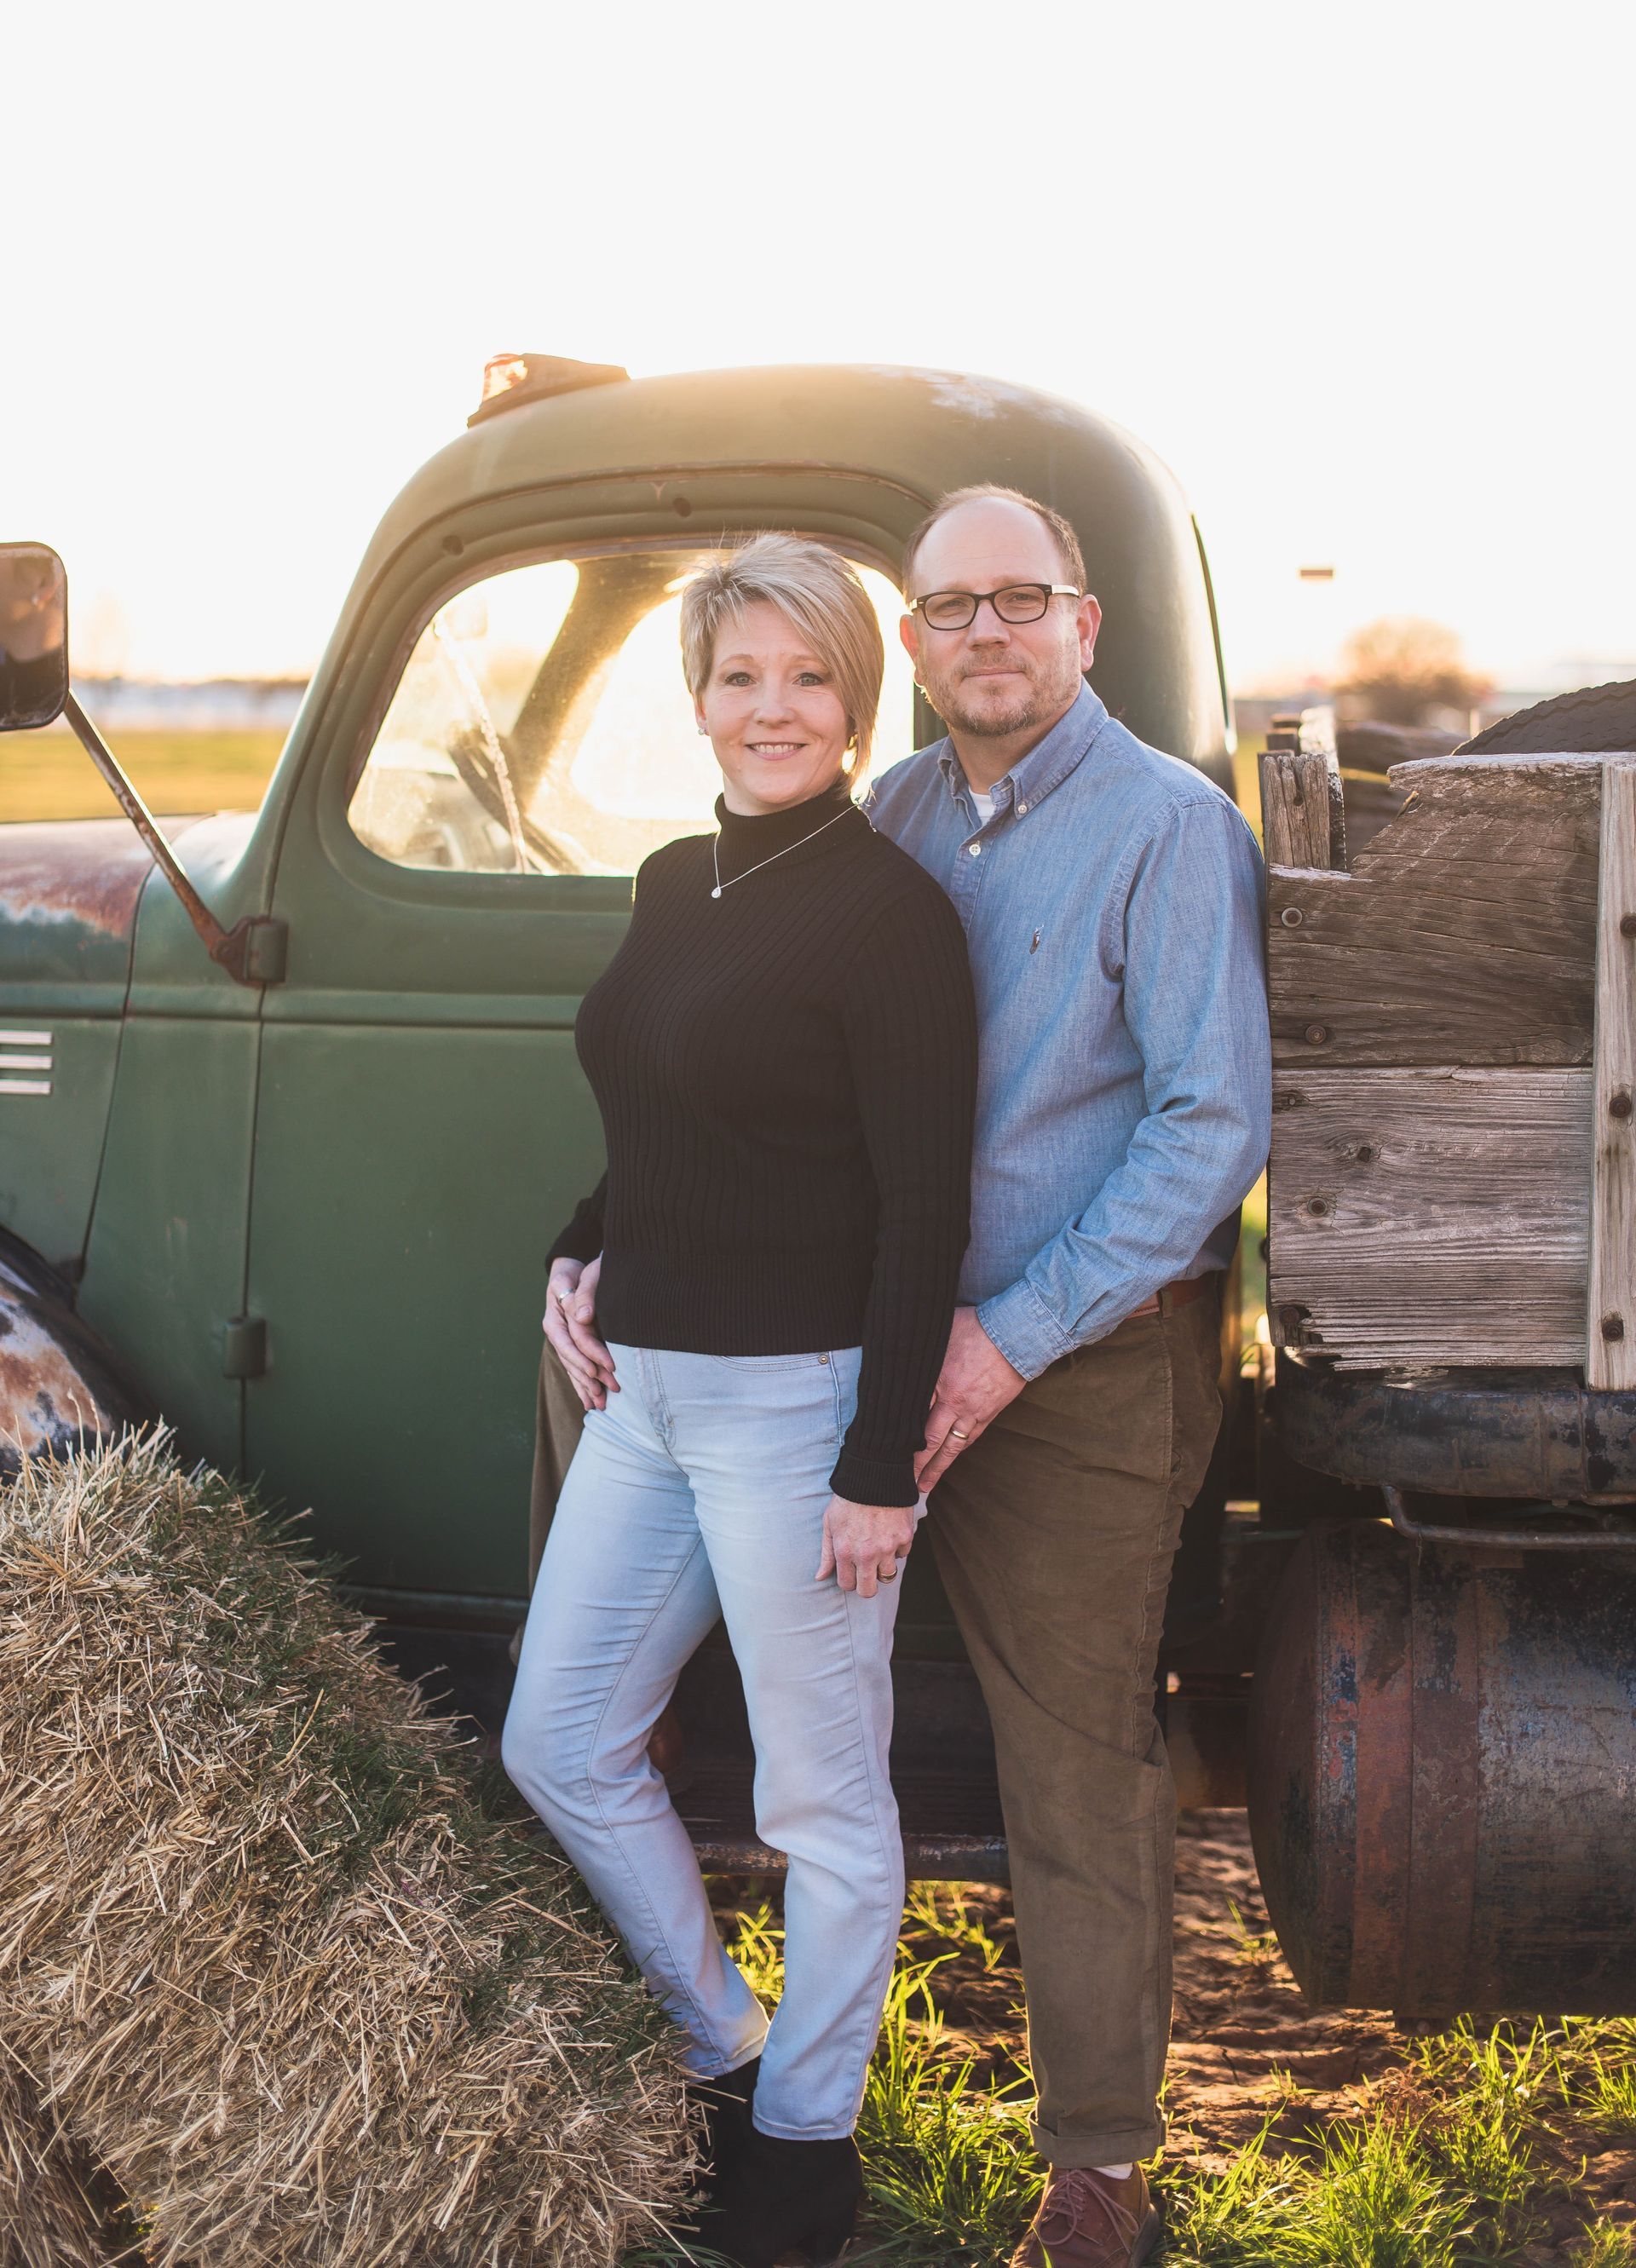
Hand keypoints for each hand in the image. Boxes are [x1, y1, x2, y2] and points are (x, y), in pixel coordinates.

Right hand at [544, 1255, 617, 1410]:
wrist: (568, 1275)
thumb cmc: (573, 1274)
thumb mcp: (571, 1277)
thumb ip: (579, 1294)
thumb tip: (583, 1317)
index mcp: (554, 1319)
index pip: (572, 1341)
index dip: (589, 1355)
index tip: (609, 1366)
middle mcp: (556, 1334)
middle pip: (572, 1360)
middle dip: (591, 1378)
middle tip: (610, 1391)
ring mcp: (562, 1343)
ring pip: (573, 1369)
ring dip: (587, 1387)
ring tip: (601, 1405)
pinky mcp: (570, 1348)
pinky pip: (574, 1370)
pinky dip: (582, 1386)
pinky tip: (590, 1402)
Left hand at [816, 1494, 915, 1597]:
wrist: (873, 1476)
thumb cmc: (847, 1499)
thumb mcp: (829, 1524)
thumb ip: (826, 1554)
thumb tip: (820, 1577)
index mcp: (845, 1552)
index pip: (848, 1585)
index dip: (849, 1581)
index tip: (851, 1572)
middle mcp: (867, 1554)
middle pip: (869, 1591)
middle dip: (866, 1585)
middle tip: (866, 1572)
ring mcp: (888, 1547)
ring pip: (889, 1575)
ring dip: (883, 1566)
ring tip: (878, 1549)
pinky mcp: (905, 1537)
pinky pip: (902, 1554)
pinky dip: (897, 1548)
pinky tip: (888, 1533)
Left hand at [914, 1307, 1026, 1490]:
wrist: (1016, 1333)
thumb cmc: (976, 1327)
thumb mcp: (940, 1332)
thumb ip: (921, 1349)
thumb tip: (900, 1349)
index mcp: (936, 1380)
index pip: (910, 1415)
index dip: (896, 1435)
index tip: (881, 1450)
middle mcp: (952, 1401)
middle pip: (927, 1440)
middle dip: (913, 1464)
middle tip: (899, 1483)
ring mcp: (972, 1410)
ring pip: (950, 1447)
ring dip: (936, 1468)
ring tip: (923, 1485)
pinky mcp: (989, 1413)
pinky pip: (971, 1439)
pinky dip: (958, 1453)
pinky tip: (950, 1461)